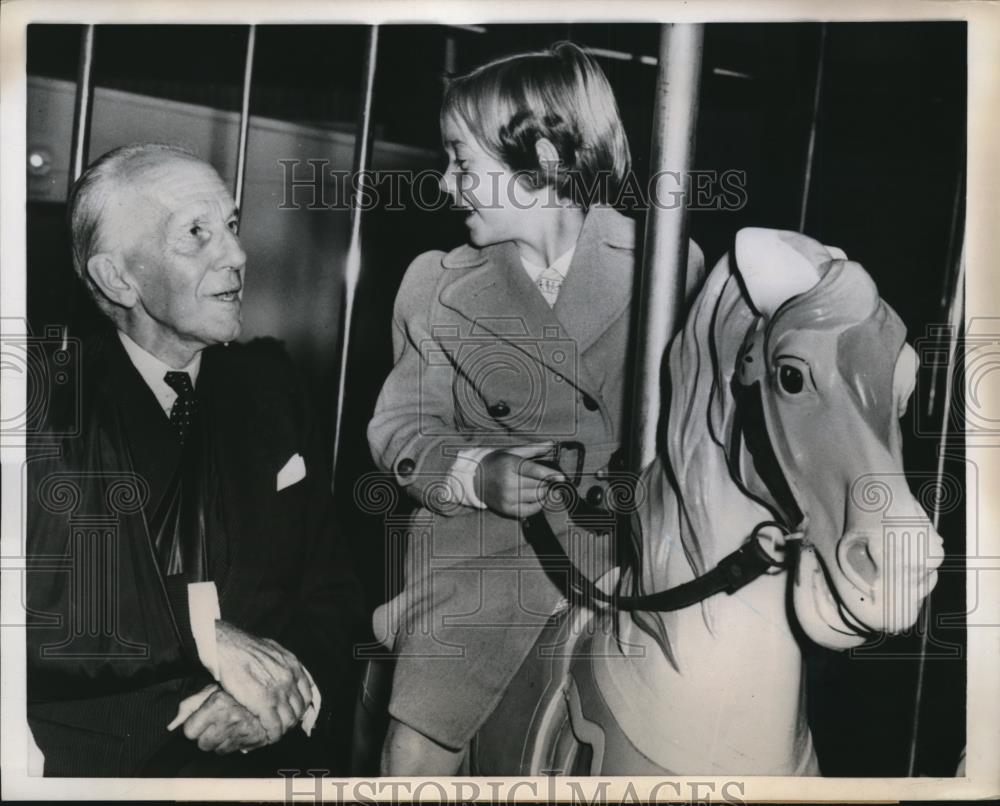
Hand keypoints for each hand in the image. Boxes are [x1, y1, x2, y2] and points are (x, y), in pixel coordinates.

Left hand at [171, 683, 268, 753]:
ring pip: (218, 750)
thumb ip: (189, 706)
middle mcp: (230, 717)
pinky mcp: (255, 738)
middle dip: (206, 735)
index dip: (194, 725)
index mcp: (217, 703)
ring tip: (228, 725)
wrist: (268, 691)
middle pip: (203, 744)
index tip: (202, 719)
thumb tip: (171, 725)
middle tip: (216, 722)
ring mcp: (243, 729)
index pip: (189, 731)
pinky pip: (234, 751)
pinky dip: (234, 743)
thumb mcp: (211, 690)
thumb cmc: (236, 689)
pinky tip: (238, 730)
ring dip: (220, 741)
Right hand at [214, 620, 312, 743]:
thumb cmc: (243, 647)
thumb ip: (283, 663)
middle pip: (299, 709)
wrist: (226, 647)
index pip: (307, 694)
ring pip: (289, 720)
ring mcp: (278, 691)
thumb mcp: (273, 650)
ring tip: (274, 732)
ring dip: (282, 729)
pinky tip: (267, 737)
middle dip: (292, 719)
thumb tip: (288, 671)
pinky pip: (275, 726)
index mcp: (293, 666)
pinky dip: (273, 735)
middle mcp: (290, 679)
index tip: (293, 712)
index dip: (300, 707)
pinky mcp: (264, 703)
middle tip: (281, 725)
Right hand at [475, 443, 565, 517]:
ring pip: (536, 498)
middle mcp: (508, 482)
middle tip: (545, 479)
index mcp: (510, 465)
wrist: (475, 479)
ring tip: (540, 486)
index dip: (550, 475)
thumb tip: (552, 444)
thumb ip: (534, 449)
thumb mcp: (512, 452)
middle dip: (547, 482)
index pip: (535, 471)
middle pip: (538, 485)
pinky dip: (537, 505)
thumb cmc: (497, 462)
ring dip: (543, 493)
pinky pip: (530, 510)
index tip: (562, 478)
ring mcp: (507, 497)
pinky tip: (536, 498)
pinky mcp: (506, 509)